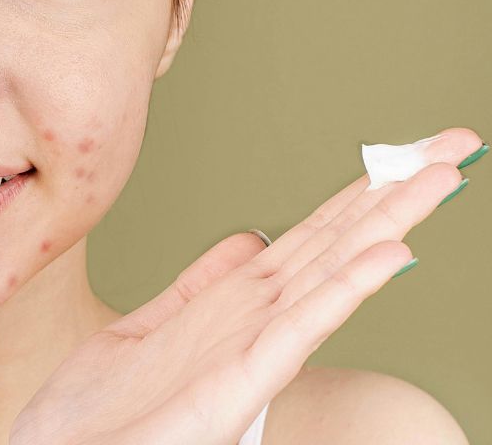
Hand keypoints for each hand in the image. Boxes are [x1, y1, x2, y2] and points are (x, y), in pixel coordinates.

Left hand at [9, 127, 481, 444]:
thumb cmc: (101, 410)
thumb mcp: (147, 325)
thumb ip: (200, 284)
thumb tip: (248, 238)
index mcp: (232, 305)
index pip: (309, 238)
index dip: (356, 195)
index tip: (403, 155)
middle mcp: (252, 323)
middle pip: (335, 244)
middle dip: (393, 195)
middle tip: (452, 144)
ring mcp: (251, 350)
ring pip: (332, 273)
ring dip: (387, 224)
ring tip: (439, 176)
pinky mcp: (239, 380)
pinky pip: (300, 326)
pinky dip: (345, 289)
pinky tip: (389, 255)